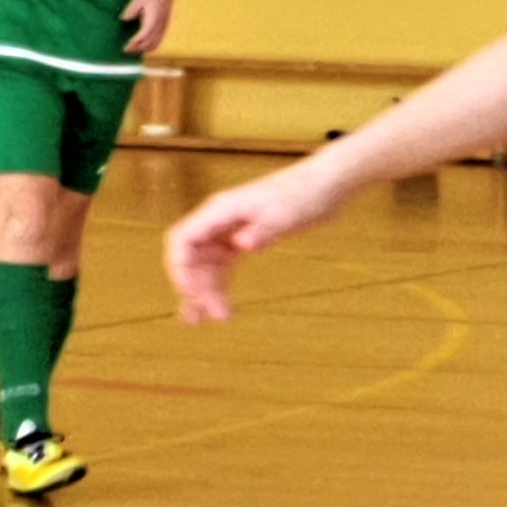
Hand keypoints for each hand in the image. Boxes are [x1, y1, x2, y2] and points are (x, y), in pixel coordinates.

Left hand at [123, 0, 176, 54]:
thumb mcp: (138, 0)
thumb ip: (131, 10)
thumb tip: (123, 19)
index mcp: (153, 20)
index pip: (143, 36)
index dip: (134, 43)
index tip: (125, 47)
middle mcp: (159, 27)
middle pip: (148, 43)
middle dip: (137, 48)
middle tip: (125, 50)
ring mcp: (163, 29)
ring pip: (154, 45)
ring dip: (143, 49)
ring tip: (133, 50)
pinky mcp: (164, 29)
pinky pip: (158, 42)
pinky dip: (150, 47)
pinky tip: (143, 47)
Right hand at [163, 161, 344, 323]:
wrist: (326, 185)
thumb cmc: (305, 195)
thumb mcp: (285, 215)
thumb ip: (261, 231)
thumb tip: (240, 245)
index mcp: (221, 210)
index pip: (183, 239)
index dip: (180, 267)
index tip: (191, 293)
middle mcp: (219, 220)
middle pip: (193, 257)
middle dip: (198, 287)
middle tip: (217, 315)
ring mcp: (230, 230)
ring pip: (206, 265)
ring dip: (205, 291)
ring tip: (206, 321)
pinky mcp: (244, 239)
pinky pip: (222, 266)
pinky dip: (219, 285)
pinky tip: (219, 307)